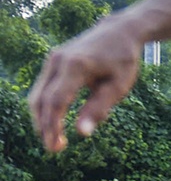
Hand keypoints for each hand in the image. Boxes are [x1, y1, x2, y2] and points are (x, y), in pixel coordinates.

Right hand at [30, 16, 144, 152]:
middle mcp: (58, 61)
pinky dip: (45, 106)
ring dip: (42, 118)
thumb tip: (82, 133)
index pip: (56, 102)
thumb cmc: (124, 60)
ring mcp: (52, 59)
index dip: (53, 126)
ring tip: (54, 139)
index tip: (56, 147)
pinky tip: (54, 122)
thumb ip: (99, 108)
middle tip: (54, 149)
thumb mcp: (119, 86)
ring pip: (37, 94)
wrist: (119, 31)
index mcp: (75, 66)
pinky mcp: (53, 61)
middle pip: (41, 100)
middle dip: (44, 126)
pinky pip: (43, 87)